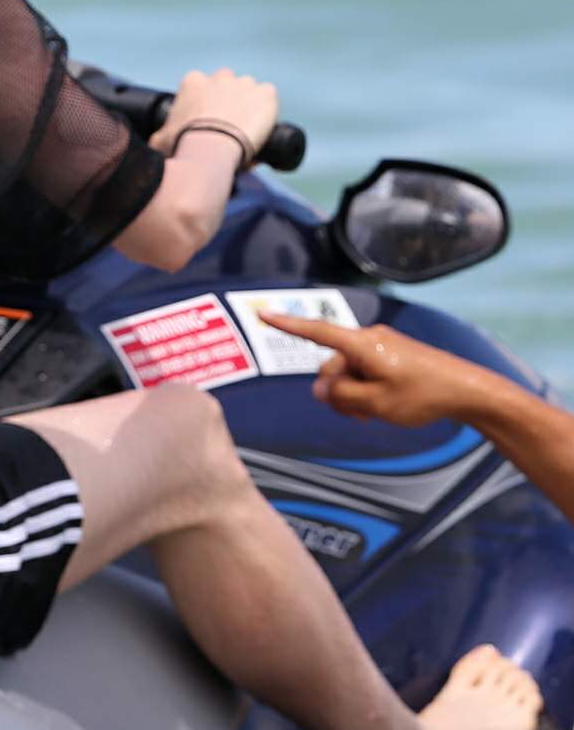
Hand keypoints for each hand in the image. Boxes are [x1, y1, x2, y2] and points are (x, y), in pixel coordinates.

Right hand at [156, 68, 279, 163]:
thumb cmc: (183, 145)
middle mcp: (220, 76)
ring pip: (248, 92)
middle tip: (223, 128)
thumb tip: (155, 144)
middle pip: (225, 86)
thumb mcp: (160, 141)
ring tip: (243, 132)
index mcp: (192, 82)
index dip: (200, 107)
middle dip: (225, 102)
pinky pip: (268, 99)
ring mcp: (245, 83)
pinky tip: (259, 128)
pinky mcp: (266, 93)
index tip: (201, 123)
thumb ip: (159, 136)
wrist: (211, 151)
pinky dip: (266, 112)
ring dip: (246, 106)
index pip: (198, 89)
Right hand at [271, 312, 482, 429]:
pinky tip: (379, 407)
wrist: (468, 391)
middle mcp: (369, 339)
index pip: (317, 332)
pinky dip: (363, 390)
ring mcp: (382, 346)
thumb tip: (321, 387)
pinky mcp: (392, 355)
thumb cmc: (423, 396)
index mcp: (363, 345)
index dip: (287, 325)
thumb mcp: (374, 403)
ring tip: (372, 414)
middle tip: (359, 415)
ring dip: (350, 395)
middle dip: (335, 391)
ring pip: (346, 372)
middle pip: (330, 365)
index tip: (262, 314)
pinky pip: (363, 371)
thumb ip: (339, 395)